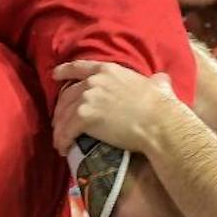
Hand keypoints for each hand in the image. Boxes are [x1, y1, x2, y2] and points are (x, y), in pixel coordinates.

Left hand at [52, 60, 174, 154]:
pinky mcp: (84, 117)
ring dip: (59, 130)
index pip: (79, 68)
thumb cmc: (161, 107)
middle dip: (60, 110)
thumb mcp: (157, 85)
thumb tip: (161, 79)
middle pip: (67, 95)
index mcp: (107, 71)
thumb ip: (155, 81)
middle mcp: (93, 81)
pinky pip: (66, 130)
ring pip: (63, 115)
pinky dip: (63, 141)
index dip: (64, 71)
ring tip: (59, 142)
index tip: (55, 75)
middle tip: (58, 123)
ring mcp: (87, 98)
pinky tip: (63, 149)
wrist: (158, 123)